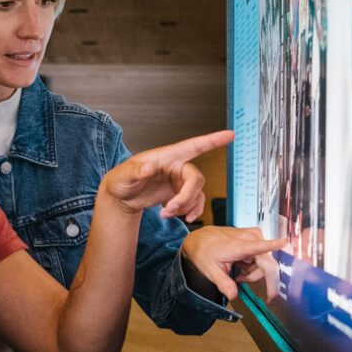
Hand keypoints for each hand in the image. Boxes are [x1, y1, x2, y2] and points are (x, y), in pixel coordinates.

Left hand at [99, 130, 233, 214]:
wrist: (121, 198)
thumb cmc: (121, 180)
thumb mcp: (124, 175)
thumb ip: (135, 171)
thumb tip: (147, 167)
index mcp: (167, 156)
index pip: (194, 145)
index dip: (213, 140)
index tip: (230, 134)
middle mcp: (177, 167)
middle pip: (196, 179)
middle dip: (186, 197)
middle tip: (170, 209)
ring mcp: (179, 182)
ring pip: (196, 194)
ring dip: (185, 207)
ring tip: (166, 214)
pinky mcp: (179, 195)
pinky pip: (194, 203)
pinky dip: (190, 211)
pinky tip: (180, 217)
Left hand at [179, 225, 279, 299]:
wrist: (198, 238)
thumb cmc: (203, 252)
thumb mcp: (210, 271)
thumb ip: (223, 283)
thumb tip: (233, 296)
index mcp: (239, 246)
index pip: (259, 246)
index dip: (274, 245)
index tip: (285, 242)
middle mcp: (249, 238)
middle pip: (266, 263)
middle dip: (256, 276)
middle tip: (240, 281)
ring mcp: (253, 235)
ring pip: (265, 261)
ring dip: (254, 271)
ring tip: (238, 272)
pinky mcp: (254, 235)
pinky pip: (262, 255)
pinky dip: (253, 264)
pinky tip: (241, 264)